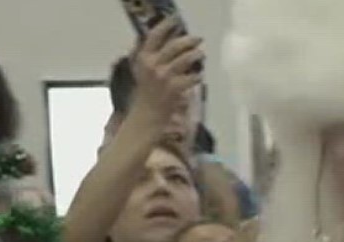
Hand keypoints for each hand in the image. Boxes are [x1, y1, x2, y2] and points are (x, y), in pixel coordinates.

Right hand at [128, 18, 204, 133]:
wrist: (145, 118)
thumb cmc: (146, 95)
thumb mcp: (144, 72)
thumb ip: (155, 57)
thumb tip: (174, 43)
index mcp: (143, 58)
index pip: (154, 36)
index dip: (166, 26)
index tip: (176, 20)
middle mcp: (152, 65)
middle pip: (173, 46)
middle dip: (188, 41)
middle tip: (198, 39)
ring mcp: (164, 77)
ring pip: (184, 59)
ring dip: (195, 56)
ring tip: (200, 55)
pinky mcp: (174, 89)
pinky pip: (191, 78)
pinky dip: (197, 76)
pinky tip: (199, 76)